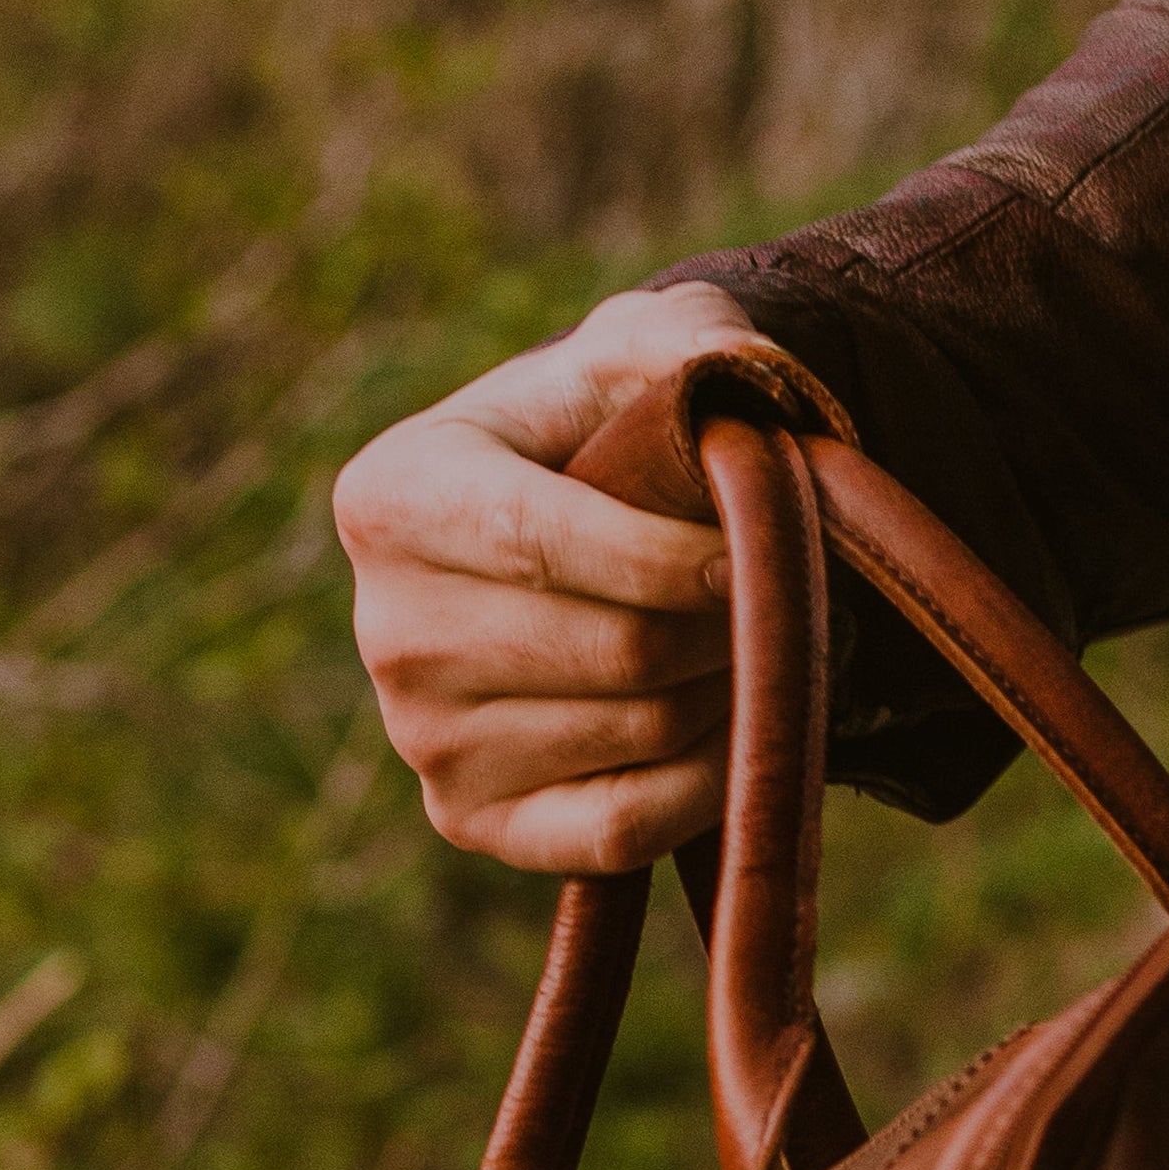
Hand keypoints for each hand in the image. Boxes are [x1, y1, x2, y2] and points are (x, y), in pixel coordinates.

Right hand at [334, 280, 760, 872]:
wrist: (566, 556)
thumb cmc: (603, 446)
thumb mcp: (631, 361)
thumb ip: (686, 342)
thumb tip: (740, 373)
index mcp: (393, 498)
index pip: (549, 541)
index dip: (679, 553)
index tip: (762, 547)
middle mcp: (387, 628)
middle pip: (621, 651)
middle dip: (725, 625)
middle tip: (781, 599)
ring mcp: (423, 740)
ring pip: (642, 733)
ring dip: (732, 693)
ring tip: (753, 645)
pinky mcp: (471, 823)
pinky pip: (627, 827)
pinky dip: (709, 781)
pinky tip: (730, 725)